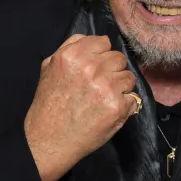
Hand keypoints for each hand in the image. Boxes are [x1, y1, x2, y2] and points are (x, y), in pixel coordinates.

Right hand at [24, 34, 137, 180]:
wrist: (48, 140)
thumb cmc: (48, 104)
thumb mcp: (49, 68)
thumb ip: (71, 48)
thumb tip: (95, 40)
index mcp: (73, 56)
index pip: (104, 42)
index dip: (100, 55)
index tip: (95, 66)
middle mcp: (91, 68)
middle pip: (118, 58)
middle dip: (111, 70)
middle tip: (99, 85)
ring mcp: (107, 87)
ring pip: (128, 76)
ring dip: (119, 86)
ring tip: (102, 98)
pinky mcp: (118, 106)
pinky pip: (132, 97)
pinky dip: (123, 104)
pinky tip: (107, 109)